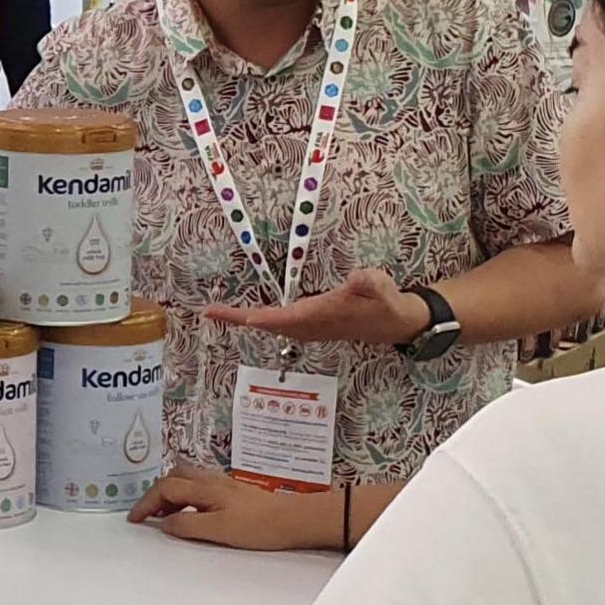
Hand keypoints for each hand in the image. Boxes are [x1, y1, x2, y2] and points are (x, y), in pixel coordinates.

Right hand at [128, 465, 333, 549]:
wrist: (292, 520)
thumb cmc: (258, 526)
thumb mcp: (218, 531)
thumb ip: (187, 526)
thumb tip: (164, 524)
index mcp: (204, 488)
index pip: (165, 489)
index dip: (146, 503)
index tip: (134, 519)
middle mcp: (211, 481)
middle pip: (173, 477)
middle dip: (155, 494)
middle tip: (146, 515)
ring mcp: (222, 485)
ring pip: (186, 480)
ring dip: (170, 495)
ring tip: (164, 516)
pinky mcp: (231, 492)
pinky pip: (198, 487)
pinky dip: (185, 497)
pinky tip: (190, 513)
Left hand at [205, 268, 428, 347]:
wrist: (394, 323)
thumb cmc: (386, 303)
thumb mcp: (382, 288)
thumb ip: (370, 283)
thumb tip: (357, 277)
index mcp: (322, 315)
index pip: (285, 318)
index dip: (261, 317)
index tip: (240, 315)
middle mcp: (310, 325)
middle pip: (267, 324)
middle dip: (238, 318)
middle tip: (209, 311)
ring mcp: (308, 327)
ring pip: (270, 325)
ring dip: (244, 319)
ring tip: (218, 312)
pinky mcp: (310, 324)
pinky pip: (278, 323)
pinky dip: (258, 319)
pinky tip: (248, 315)